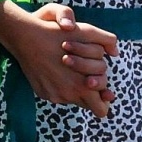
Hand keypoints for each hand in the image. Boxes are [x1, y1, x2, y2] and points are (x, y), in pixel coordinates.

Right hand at [0, 3, 118, 116]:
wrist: (25, 37)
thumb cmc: (57, 34)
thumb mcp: (87, 32)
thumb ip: (107, 41)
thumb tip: (115, 53)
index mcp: (83, 86)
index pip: (101, 110)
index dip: (103, 99)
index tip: (99, 88)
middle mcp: (68, 95)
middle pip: (87, 105)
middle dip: (89, 92)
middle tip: (84, 75)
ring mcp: (53, 95)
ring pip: (71, 98)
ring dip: (73, 87)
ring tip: (66, 68)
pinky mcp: (42, 93)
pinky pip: (57, 94)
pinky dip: (59, 85)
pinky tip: (54, 70)